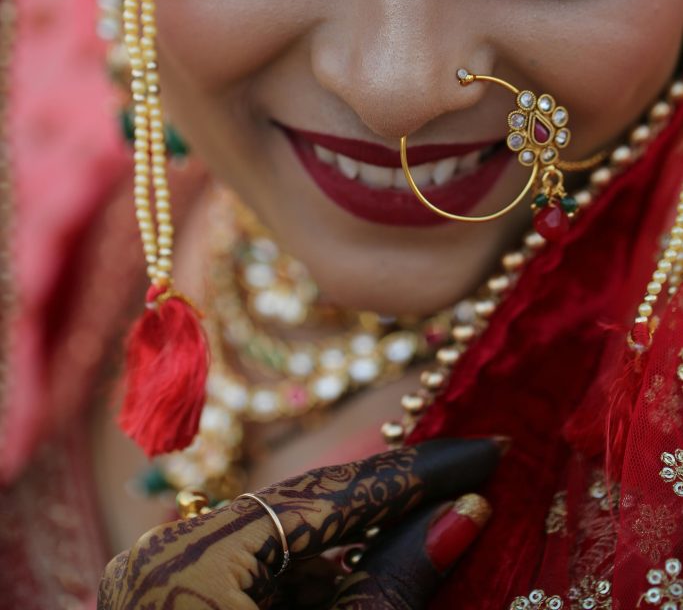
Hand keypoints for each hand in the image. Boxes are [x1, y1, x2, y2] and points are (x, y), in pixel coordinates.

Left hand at [97, 438, 501, 609]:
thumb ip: (394, 584)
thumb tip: (464, 515)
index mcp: (191, 563)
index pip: (322, 496)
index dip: (411, 475)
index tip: (482, 453)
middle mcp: (168, 557)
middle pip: (302, 516)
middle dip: (387, 507)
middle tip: (468, 483)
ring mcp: (170, 583)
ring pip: (285, 549)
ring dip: (353, 551)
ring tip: (429, 535)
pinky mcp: (184, 603)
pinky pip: (262, 579)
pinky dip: (314, 587)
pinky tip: (362, 584)